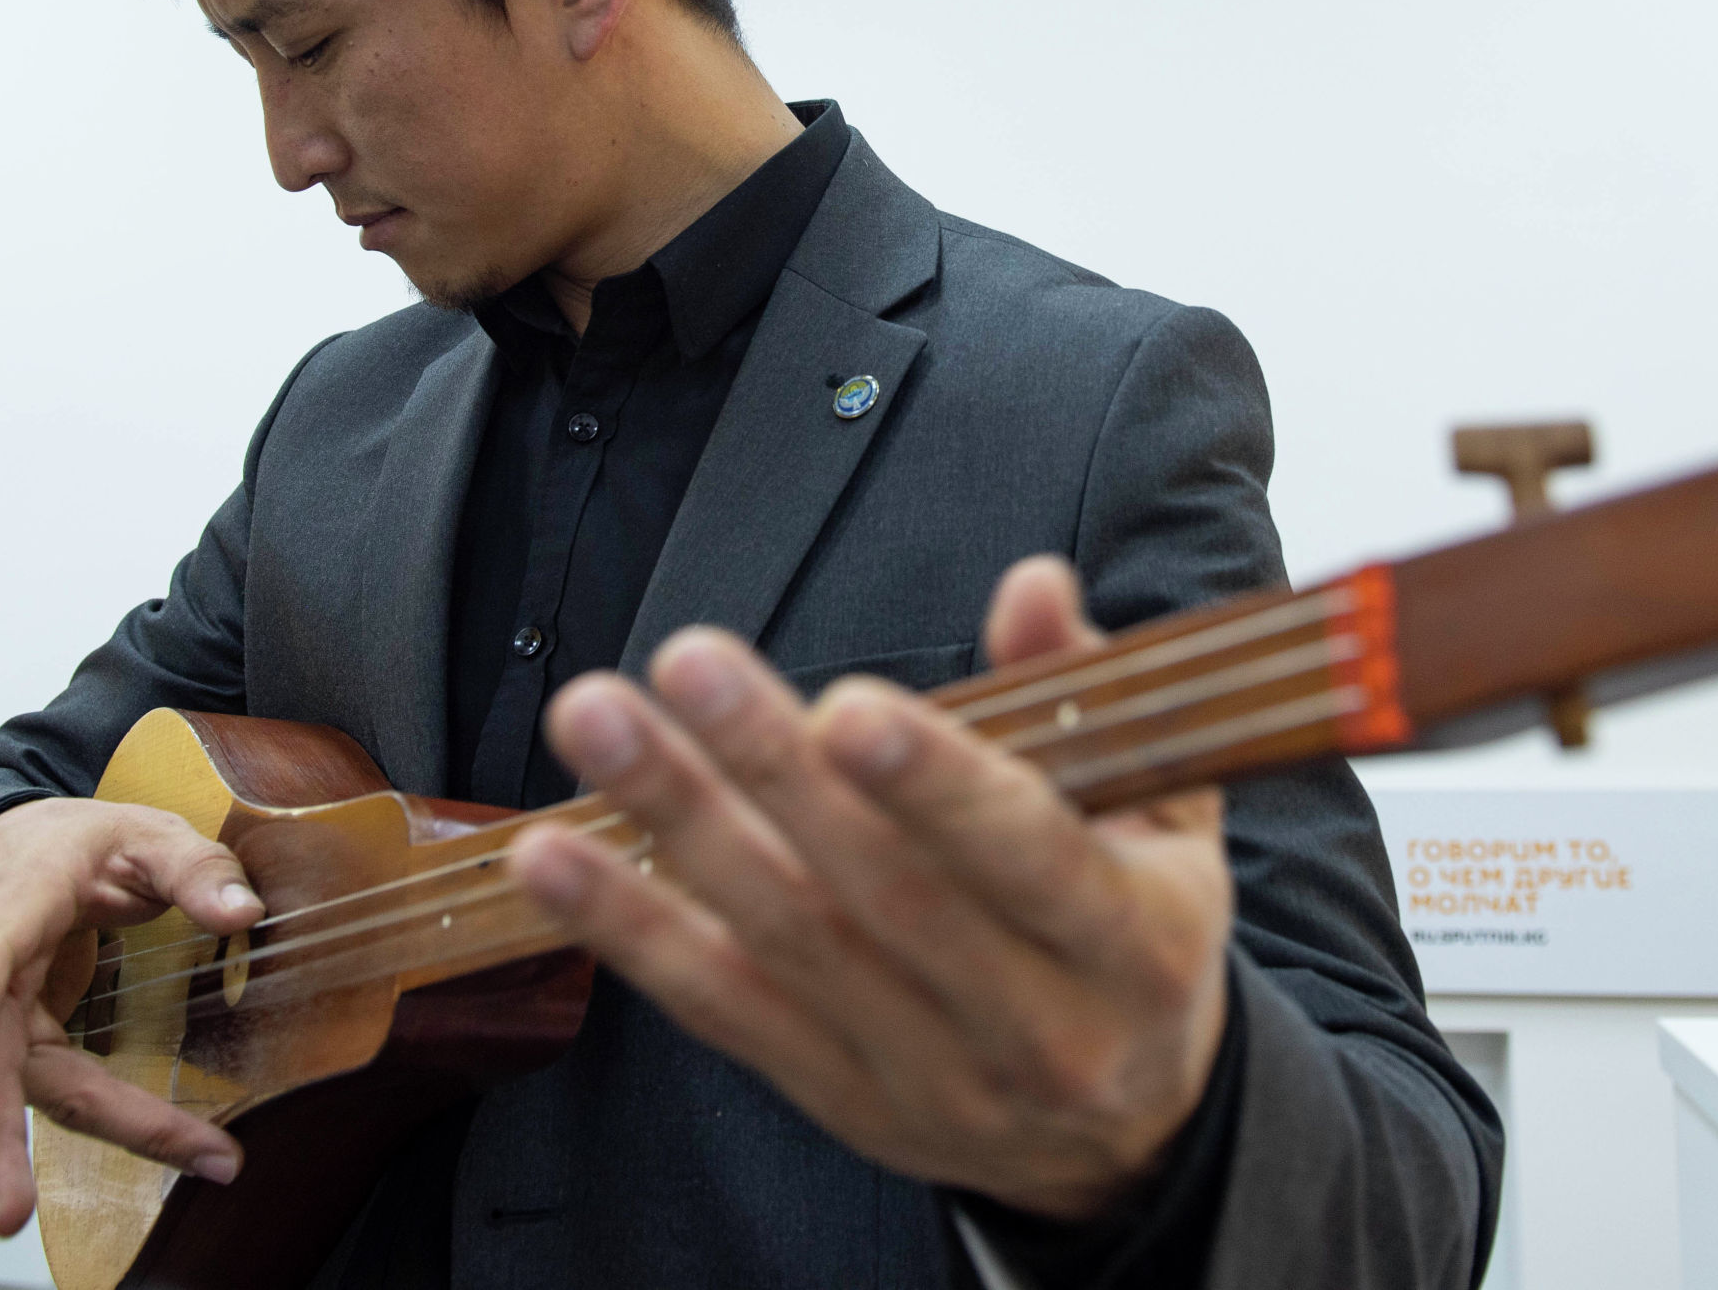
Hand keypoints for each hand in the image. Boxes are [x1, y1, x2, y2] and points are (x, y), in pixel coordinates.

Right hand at [0, 796, 265, 1234]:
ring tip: (58, 1215)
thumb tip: (241, 911)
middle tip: (8, 1208)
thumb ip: (194, 866)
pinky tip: (165, 1148)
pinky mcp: (16, 1048)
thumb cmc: (69, 844)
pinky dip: (107, 1124)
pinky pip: (55, 1093)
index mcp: (12, 901)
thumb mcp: (143, 831)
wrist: (10, 850)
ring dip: (34, 1161)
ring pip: (15, 1094)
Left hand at [509, 555, 1233, 1220]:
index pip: (1032, 861)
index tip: (846, 706)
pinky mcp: (837, 1099)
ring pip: (785, 946)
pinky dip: (630, 930)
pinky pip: (720, 1009)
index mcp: (1134, 944)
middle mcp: (1036, 1029)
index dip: (936, 789)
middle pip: (884, 897)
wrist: (1124, 1133)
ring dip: (680, 825)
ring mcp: (926, 1077)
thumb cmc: (1138, 931)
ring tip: (598, 720)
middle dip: (773, 774)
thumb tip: (1033, 585)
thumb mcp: (1161, 814)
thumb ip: (1087, 694)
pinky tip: (555, 856)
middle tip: (689, 660)